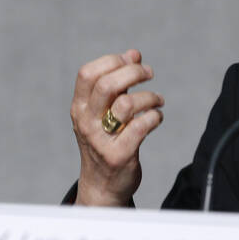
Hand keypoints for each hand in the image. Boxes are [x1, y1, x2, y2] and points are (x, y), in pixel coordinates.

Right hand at [70, 49, 163, 205]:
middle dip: (134, 72)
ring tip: (158, 101)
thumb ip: (119, 82)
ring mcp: (101, 140)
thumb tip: (133, 53)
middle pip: (107, 85)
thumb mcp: (105, 111)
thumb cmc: (107, 141)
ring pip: (127, 104)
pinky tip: (157, 117)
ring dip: (150, 97)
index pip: (88, 73)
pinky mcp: (119, 155)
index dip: (113, 61)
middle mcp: (86, 122)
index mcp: (80, 107)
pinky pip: (141, 127)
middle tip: (149, 73)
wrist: (102, 186)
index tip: (132, 61)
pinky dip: (155, 117)